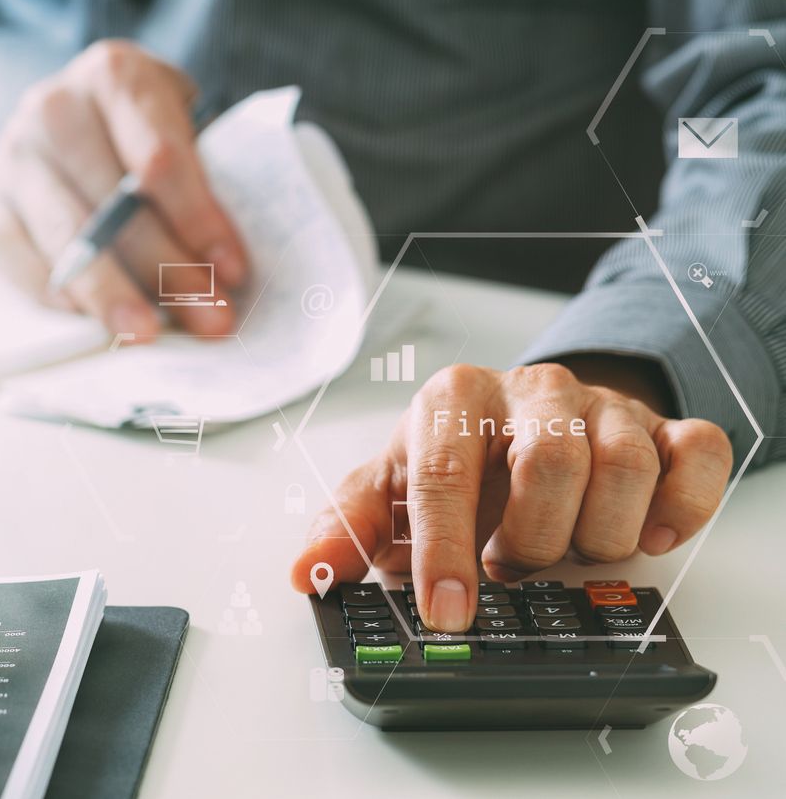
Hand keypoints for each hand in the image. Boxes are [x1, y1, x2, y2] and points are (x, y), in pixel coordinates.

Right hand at [0, 40, 247, 340]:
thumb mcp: (178, 131)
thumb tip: (226, 274)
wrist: (65, 123)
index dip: (199, 219)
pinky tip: (93, 324)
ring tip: (150, 335)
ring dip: (115, 296)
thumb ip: (200, 183)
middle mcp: (54, 108)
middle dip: (170, 271)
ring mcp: (12, 158)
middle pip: (117, 205)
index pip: (159, 158)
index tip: (234, 271)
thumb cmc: (138, 135)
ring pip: (69, 239)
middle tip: (211, 320)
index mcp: (114, 76)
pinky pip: (17, 262)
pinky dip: (58, 297)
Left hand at [290, 362, 732, 632]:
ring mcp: (601, 404)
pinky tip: (646, 534)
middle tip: (514, 560)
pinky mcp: (662, 426)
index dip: (446, 550)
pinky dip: (678, 508)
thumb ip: (349, 529)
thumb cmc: (453, 461)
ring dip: (597, 534)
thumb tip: (305, 573)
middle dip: (530, 540)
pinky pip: (696, 457)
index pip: (446, 472)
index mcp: (453, 399)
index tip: (447, 611)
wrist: (518, 423)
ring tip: (566, 544)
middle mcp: (530, 389)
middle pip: (548, 466)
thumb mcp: (391, 490)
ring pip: (623, 467)